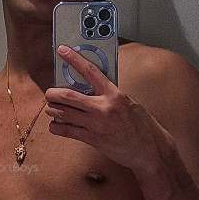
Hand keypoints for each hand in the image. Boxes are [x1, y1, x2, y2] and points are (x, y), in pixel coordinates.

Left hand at [46, 45, 163, 172]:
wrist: (148, 149)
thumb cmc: (141, 124)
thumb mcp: (127, 101)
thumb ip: (108, 93)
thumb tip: (88, 86)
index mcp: (114, 94)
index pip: (90, 71)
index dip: (74, 59)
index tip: (63, 50)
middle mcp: (103, 107)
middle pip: (67, 96)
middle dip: (52, 93)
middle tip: (50, 93)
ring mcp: (96, 124)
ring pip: (62, 113)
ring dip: (52, 109)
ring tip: (52, 108)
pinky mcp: (91, 139)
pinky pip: (65, 131)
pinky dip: (56, 127)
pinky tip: (56, 125)